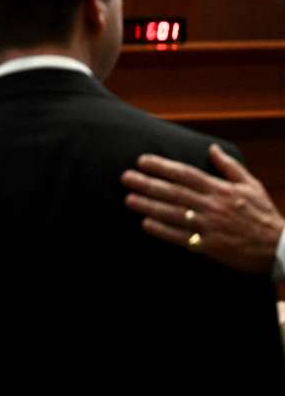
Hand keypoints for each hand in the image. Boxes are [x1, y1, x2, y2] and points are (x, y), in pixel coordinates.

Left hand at [122, 144, 284, 274]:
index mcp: (220, 189)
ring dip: (149, 206)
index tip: (142, 161)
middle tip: (125, 177)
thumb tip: (211, 148)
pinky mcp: (209, 246)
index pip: (186, 174)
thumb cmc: (263, 214)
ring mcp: (210, 226)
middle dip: (148, 184)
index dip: (162, 166)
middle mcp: (212, 206)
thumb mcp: (251, 185)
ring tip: (129, 199)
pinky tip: (145, 223)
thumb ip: (229, 166)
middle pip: (174, 192)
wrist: (278, 247)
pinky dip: (163, 230)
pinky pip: (181, 237)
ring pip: (174, 214)